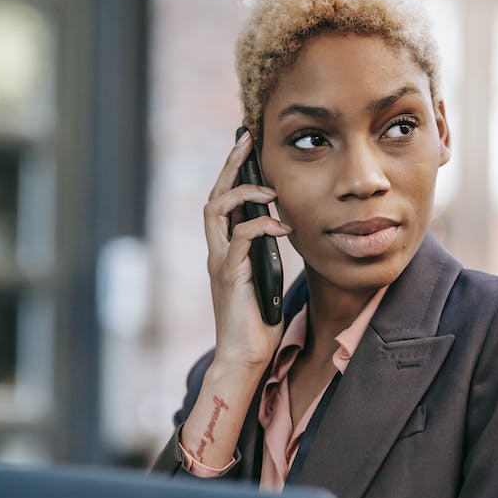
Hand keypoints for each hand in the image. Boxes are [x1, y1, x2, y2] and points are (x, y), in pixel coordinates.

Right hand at [204, 130, 291, 372]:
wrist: (245, 356)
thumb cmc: (258, 323)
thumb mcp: (266, 279)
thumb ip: (266, 255)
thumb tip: (283, 230)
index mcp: (224, 251)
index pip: (222, 203)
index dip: (232, 174)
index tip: (247, 149)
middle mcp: (217, 252)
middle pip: (214, 197)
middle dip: (230, 166)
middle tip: (247, 141)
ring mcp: (220, 263)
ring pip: (216, 211)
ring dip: (242, 193)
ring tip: (269, 189)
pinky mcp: (230, 276)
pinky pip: (240, 239)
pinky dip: (261, 226)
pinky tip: (282, 226)